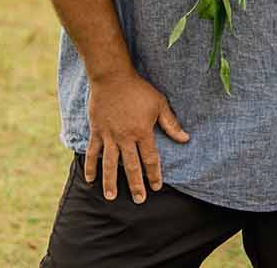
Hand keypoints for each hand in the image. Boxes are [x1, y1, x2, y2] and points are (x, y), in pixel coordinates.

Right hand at [84, 70, 189, 202]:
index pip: (150, 159)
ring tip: (111, 197)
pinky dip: (91, 166)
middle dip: (136, 184)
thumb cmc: (138, 89)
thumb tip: (185, 138)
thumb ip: (171, 123)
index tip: (156, 186)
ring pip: (110, 163)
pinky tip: (90, 180)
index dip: (154, 174)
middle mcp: (125, 137)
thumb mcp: (159, 103)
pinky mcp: (97, 131)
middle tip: (139, 200)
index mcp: (142, 132)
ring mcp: (109, 135)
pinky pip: (93, 152)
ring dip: (110, 181)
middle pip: (132, 166)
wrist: (112, 77)